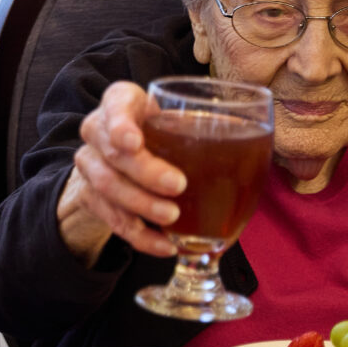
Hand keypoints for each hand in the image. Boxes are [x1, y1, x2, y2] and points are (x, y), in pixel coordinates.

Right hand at [55, 81, 185, 261]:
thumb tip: (259, 140)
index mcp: (123, 102)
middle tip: (178, 185)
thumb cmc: (162, 135)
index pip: (116, 103)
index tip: (135, 142)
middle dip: (145, 171)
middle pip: (113, 151)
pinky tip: (164, 244)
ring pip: (106, 185)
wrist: (123, 160)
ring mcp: (89, 163)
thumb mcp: (176, 120)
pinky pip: (110, 218)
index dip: (121, 124)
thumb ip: (200, 126)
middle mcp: (98, 129)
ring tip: (172, 217)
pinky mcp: (88, 195)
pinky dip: (139, 235)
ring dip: (141, 204)